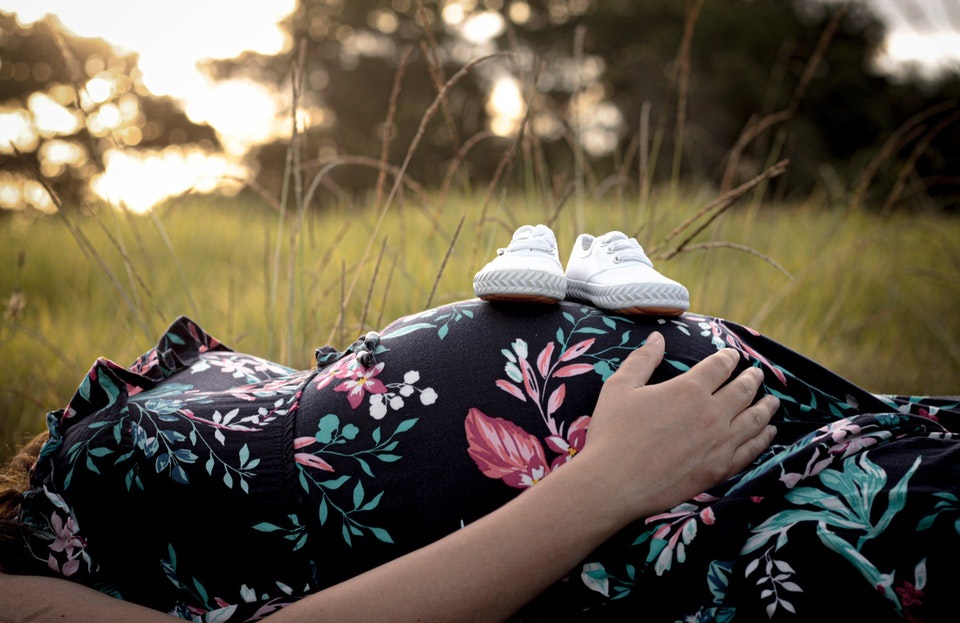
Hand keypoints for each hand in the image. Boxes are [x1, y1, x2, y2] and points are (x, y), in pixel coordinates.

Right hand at [574, 331, 778, 522]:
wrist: (614, 483)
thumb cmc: (612, 432)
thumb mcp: (620, 387)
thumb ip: (642, 359)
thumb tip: (657, 337)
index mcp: (689, 389)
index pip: (720, 366)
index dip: (728, 358)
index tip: (732, 356)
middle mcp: (712, 413)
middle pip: (743, 390)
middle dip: (752, 378)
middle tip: (757, 374)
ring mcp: (720, 443)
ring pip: (755, 419)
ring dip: (766, 407)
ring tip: (773, 401)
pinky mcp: (720, 469)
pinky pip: (751, 450)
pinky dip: (764, 439)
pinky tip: (768, 433)